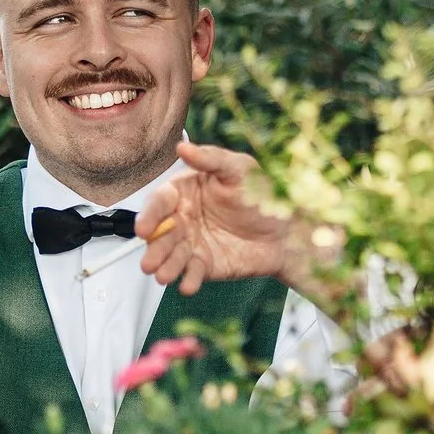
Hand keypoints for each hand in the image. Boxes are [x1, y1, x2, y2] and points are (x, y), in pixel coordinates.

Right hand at [137, 141, 337, 295]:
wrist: (288, 229)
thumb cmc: (263, 192)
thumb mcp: (239, 169)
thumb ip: (210, 159)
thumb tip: (181, 148)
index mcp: (184, 192)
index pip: (159, 202)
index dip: (150, 215)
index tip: (144, 229)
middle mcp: (183, 218)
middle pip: (160, 233)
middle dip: (154, 248)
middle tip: (149, 262)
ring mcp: (192, 243)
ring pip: (172, 256)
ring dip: (165, 266)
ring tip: (163, 276)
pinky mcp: (204, 265)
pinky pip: (192, 273)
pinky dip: (188, 280)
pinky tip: (187, 286)